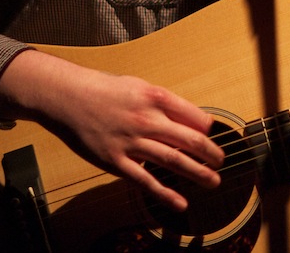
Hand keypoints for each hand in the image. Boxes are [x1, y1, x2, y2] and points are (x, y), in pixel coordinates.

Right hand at [0, 50, 224, 210]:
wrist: (68, 96)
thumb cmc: (104, 89)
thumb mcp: (139, 86)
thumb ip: (163, 104)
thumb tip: (187, 120)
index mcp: (156, 97)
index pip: (196, 117)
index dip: (208, 129)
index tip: (212, 136)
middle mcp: (147, 120)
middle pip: (191, 141)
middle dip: (212, 154)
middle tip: (222, 161)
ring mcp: (132, 142)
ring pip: (174, 161)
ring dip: (199, 173)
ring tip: (214, 181)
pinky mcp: (116, 161)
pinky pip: (146, 180)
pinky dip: (165, 194)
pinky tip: (180, 203)